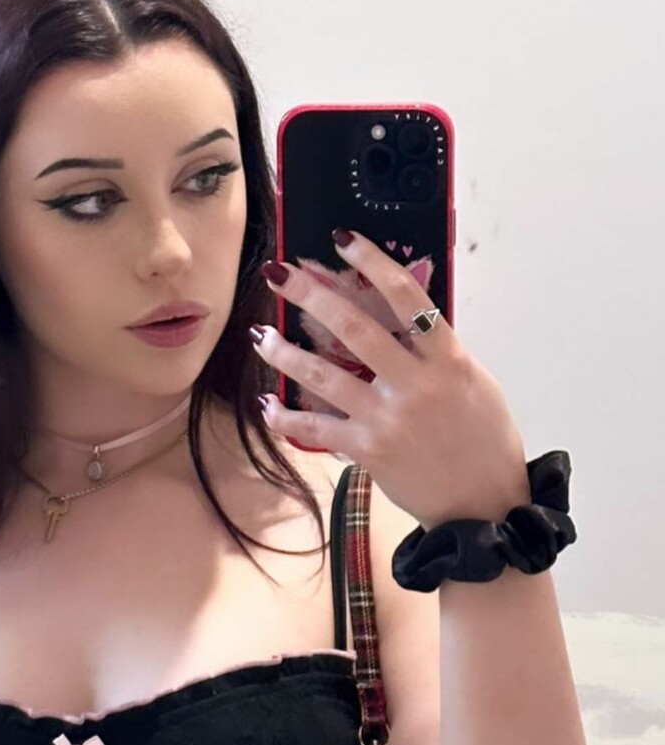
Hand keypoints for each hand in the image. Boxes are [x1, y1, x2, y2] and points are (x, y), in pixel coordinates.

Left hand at [254, 228, 531, 530]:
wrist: (484, 504)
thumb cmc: (484, 440)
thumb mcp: (474, 382)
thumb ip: (438, 349)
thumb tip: (405, 314)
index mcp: (448, 360)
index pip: (408, 298)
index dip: (373, 264)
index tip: (343, 240)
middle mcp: (416, 385)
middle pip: (356, 328)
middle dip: (312, 295)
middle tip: (280, 272)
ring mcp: (389, 418)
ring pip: (325, 376)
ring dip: (286, 353)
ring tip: (261, 334)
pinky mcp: (369, 450)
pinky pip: (318, 428)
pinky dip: (288, 417)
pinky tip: (267, 405)